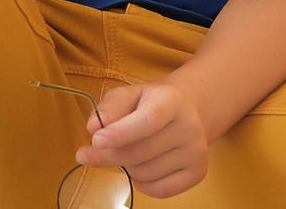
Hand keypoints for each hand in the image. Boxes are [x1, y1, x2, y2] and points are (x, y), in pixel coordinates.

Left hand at [77, 79, 209, 198]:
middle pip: (141, 152)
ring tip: (128, 152)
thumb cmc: (150, 104)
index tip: (95, 140)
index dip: (121, 133)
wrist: (185, 112)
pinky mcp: (198, 172)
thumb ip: (110, 107)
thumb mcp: (130, 95)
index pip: (149, 120)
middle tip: (88, 154)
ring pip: (145, 173)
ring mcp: (196, 150)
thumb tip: (93, 127)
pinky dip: (141, 183)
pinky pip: (157, 190)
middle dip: (108, 156)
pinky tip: (142, 166)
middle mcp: (190, 125)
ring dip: (126, 168)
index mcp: (173, 100)